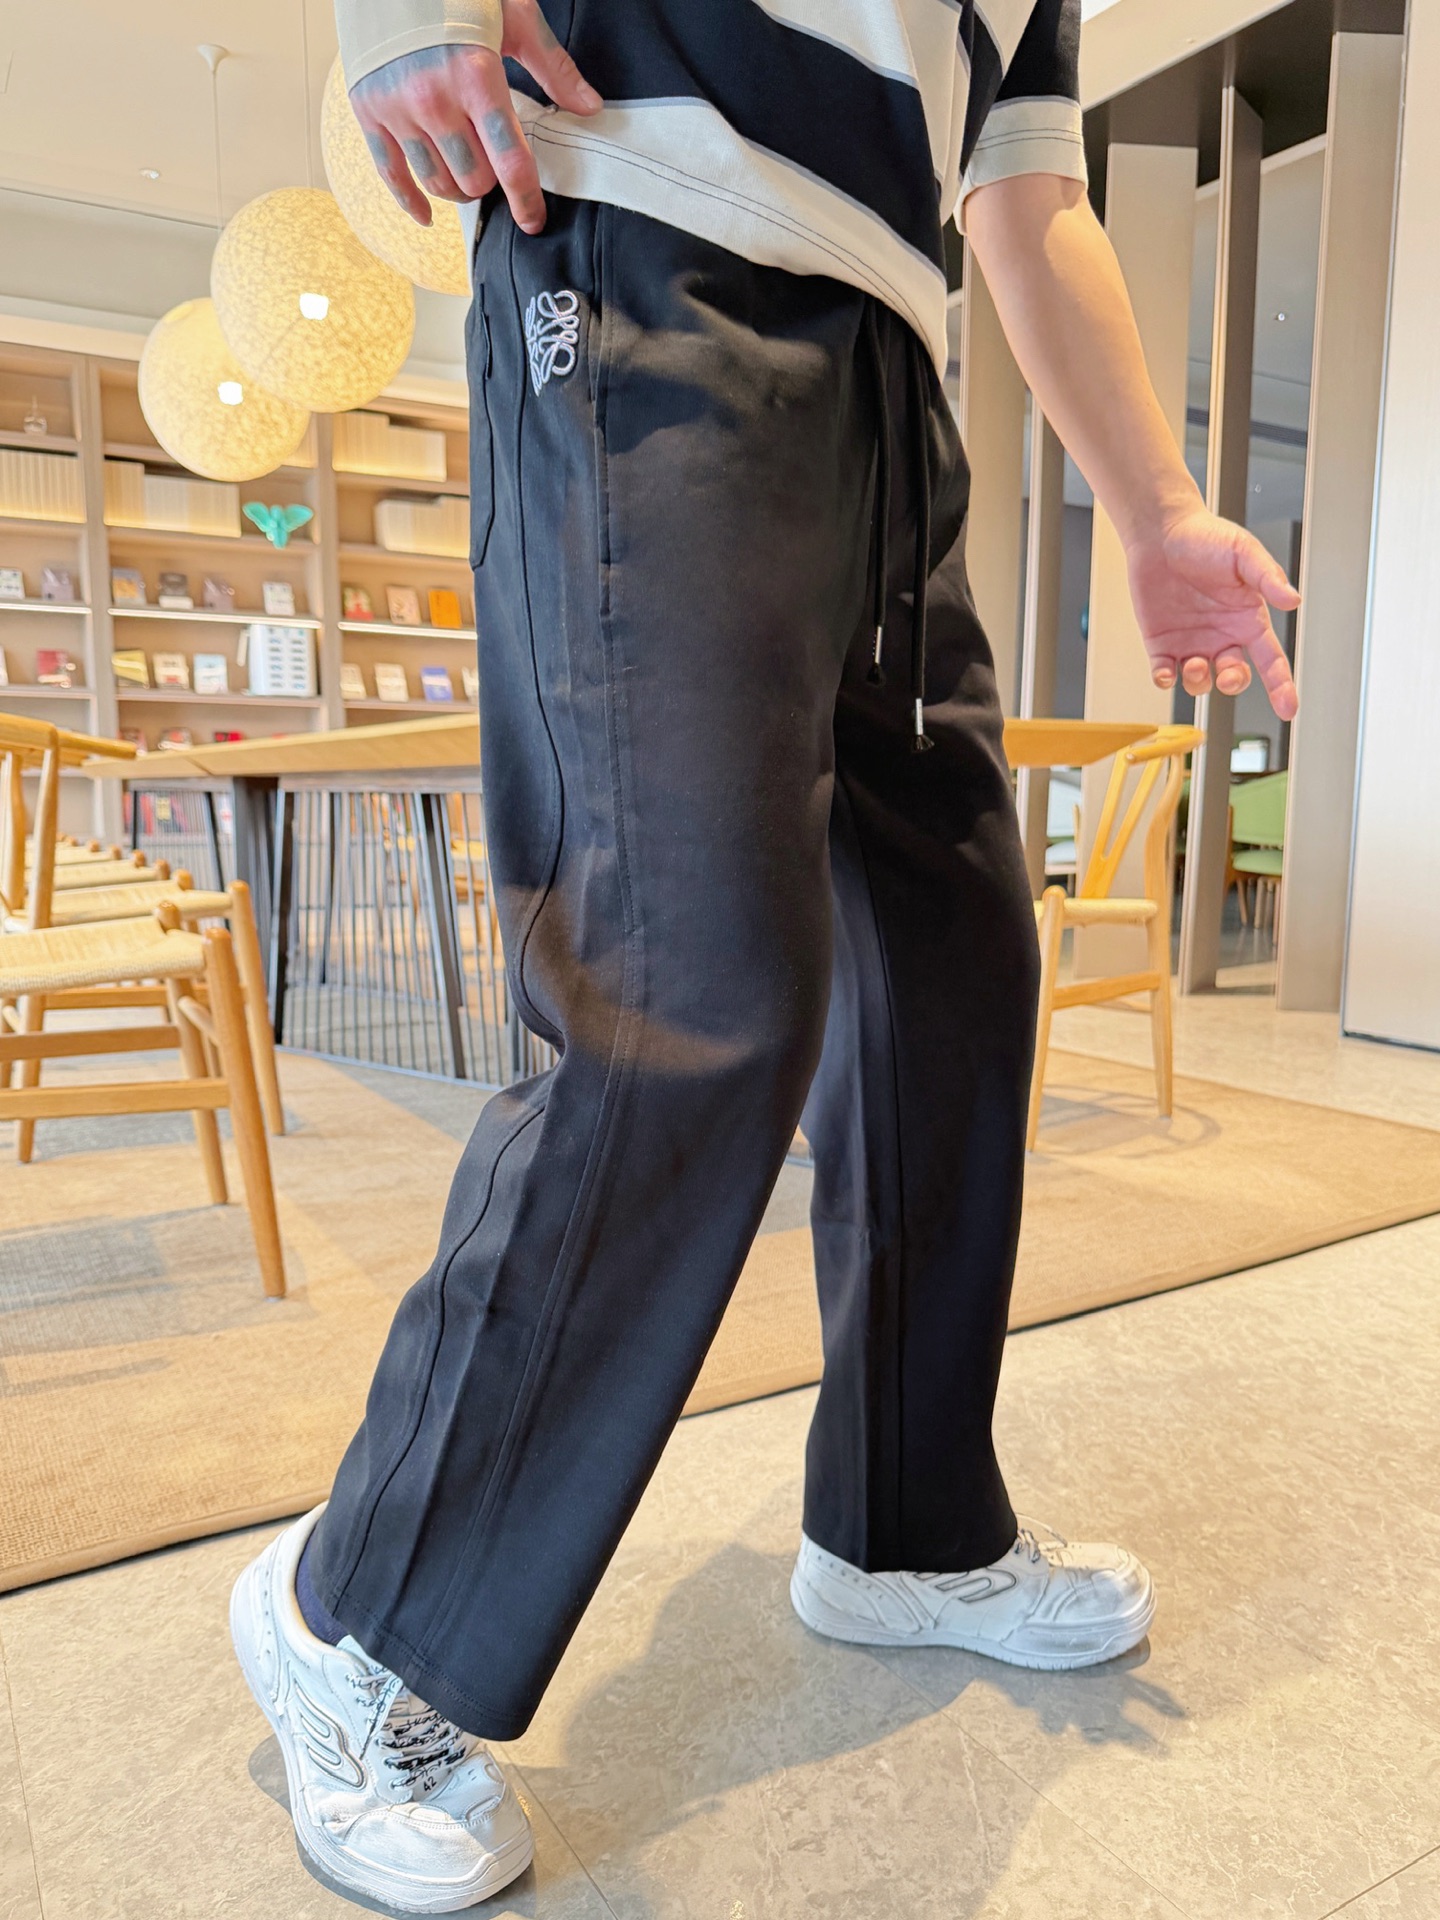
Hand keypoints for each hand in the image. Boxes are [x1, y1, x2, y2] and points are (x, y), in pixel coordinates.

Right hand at [350, 3, 601, 236]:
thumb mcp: (514, 15)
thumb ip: (552, 66)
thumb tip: (590, 107)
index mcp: (475, 76)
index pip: (509, 161)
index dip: (525, 199)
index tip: (533, 220)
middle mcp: (434, 98)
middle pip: (473, 180)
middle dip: (489, 183)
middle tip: (493, 167)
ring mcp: (397, 107)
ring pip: (437, 182)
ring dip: (457, 188)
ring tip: (466, 173)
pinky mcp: (369, 110)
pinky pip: (390, 174)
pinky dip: (410, 201)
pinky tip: (426, 216)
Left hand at [1126, 506, 1300, 720]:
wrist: (1161, 532)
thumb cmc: (1206, 537)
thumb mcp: (1244, 553)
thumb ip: (1268, 579)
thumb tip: (1293, 601)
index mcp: (1247, 619)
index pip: (1271, 660)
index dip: (1281, 686)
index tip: (1288, 709)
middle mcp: (1222, 636)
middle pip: (1235, 677)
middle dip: (1234, 683)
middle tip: (1228, 674)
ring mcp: (1191, 642)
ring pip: (1200, 681)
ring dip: (1200, 680)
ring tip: (1195, 663)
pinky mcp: (1161, 644)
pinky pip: (1164, 674)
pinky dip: (1165, 680)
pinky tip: (1166, 672)